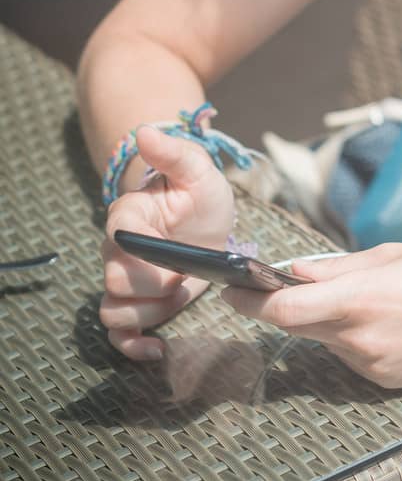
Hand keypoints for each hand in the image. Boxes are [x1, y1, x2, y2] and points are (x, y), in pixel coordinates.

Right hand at [100, 123, 235, 361]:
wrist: (207, 222)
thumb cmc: (200, 194)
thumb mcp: (199, 171)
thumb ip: (175, 154)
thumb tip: (146, 131)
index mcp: (127, 217)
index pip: (119, 243)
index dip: (150, 257)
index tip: (178, 256)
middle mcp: (116, 251)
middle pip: (114, 283)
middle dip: (154, 288)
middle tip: (184, 276)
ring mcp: (125, 281)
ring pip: (115, 311)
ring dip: (150, 314)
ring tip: (180, 295)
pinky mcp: (138, 305)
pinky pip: (119, 333)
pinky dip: (133, 346)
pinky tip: (157, 349)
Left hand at [218, 241, 401, 388]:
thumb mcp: (395, 254)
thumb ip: (338, 268)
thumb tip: (294, 271)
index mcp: (362, 297)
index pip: (284, 309)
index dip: (250, 301)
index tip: (232, 289)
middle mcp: (361, 339)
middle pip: (297, 326)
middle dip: (286, 305)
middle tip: (285, 283)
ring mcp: (372, 366)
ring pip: (325, 340)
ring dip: (327, 320)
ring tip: (370, 298)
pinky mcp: (384, 381)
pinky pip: (350, 355)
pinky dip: (353, 337)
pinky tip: (389, 322)